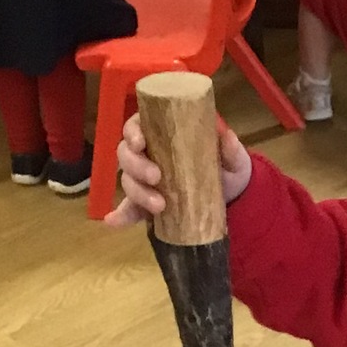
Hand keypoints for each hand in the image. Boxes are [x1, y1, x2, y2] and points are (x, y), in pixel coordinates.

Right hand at [104, 117, 253, 227]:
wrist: (233, 199)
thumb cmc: (228, 168)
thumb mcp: (233, 157)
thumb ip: (230, 148)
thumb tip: (227, 135)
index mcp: (164, 133)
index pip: (138, 125)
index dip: (132, 131)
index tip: (140, 142)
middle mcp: (150, 154)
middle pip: (126, 153)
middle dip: (136, 165)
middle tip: (156, 177)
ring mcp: (146, 180)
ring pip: (128, 180)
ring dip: (137, 192)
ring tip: (159, 206)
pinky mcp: (147, 203)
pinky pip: (130, 208)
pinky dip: (121, 215)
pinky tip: (113, 221)